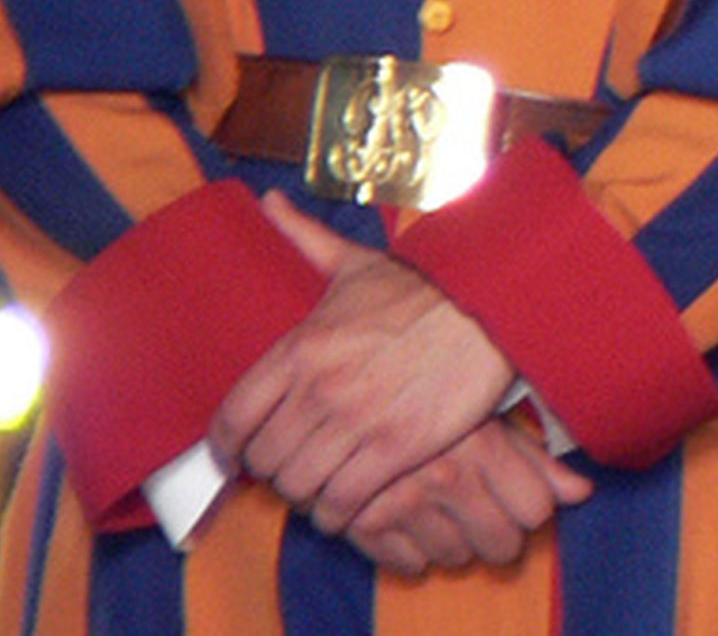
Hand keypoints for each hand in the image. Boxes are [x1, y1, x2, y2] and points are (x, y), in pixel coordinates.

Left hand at [206, 192, 521, 537]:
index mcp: (301, 347)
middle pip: (266, 460)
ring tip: (318, 487)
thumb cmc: (422, 287)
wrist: (492, 305)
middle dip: (273, 471)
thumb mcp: (356, 263)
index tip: (234, 457)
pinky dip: (339, 513)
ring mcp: (358, 421)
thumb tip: (269, 203)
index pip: (233, 419)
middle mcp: (320, 388)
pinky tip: (346, 504)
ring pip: (300, 486)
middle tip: (290, 466)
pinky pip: (345, 501)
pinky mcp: (397, 447)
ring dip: (305, 494)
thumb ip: (304, 238)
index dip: (225, 449)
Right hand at [341, 410, 592, 576]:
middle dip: (500, 534)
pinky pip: (406, 564)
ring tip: (445, 509)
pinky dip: (412, 552)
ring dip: (456, 541)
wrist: (350, 388)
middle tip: (486, 512)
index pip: (536, 511)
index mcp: (482, 445)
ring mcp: (402, 501)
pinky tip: (413, 521)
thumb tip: (581, 493)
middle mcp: (445, 476)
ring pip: (455, 556)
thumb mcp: (488, 413)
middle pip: (501, 544)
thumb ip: (535, 457)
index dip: (531, 507)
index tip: (519, 498)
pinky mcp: (362, 521)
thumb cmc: (432, 395)